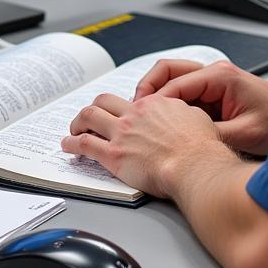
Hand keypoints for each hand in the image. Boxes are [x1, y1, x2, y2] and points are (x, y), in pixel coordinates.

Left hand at [61, 92, 228, 198]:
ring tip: (73, 130)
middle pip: (103, 101)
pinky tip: (67, 146)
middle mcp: (134, 115)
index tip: (120, 116)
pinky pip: (85, 145)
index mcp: (153, 105)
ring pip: (89, 117)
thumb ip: (183, 114)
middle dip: (93, 108)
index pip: (131, 101)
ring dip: (77, 122)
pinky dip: (72, 144)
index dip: (122, 109)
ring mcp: (122, 134)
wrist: (194, 166)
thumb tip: (182, 115)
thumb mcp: (196, 118)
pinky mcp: (114, 155)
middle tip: (89, 117)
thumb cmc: (200, 148)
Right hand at [134, 59, 267, 156]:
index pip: (174, 83)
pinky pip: (186, 96)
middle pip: (168, 72)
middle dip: (148, 90)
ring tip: (146, 118)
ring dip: (159, 98)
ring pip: (174, 83)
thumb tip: (183, 142)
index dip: (154, 102)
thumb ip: (211, 135)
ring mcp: (215, 83)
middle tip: (135, 111)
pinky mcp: (217, 95)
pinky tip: (167, 123)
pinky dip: (173, 107)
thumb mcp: (244, 134)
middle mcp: (215, 74)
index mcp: (220, 76)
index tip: (140, 117)